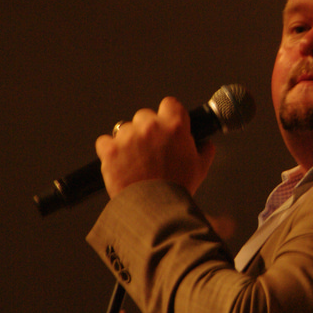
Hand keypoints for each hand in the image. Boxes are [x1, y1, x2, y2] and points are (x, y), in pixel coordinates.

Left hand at [95, 96, 215, 197]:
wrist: (155, 209)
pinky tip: (119, 163)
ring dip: (128, 140)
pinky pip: (105, 142)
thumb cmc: (178, 188)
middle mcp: (150, 126)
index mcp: (175, 126)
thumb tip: (207, 145)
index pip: (170, 103)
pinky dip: (110, 151)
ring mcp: (128, 137)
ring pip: (124, 128)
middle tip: (151, 149)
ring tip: (135, 161)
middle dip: (147, 129)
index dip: (168, 115)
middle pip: (144, 115)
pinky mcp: (110, 150)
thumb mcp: (200, 168)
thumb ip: (204, 151)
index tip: (167, 125)